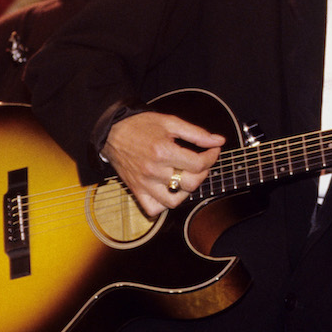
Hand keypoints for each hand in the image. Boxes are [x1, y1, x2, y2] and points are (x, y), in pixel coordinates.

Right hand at [102, 112, 223, 215]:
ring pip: (174, 201)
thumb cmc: (141, 125)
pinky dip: (165, 204)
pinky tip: (170, 190)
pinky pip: (153, 209)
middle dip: (203, 172)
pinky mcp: (136, 190)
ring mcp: (143, 183)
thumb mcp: (171, 122)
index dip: (212, 157)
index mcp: (163, 151)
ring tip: (186, 177)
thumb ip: (197, 133)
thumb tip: (219, 141)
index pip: (198, 164)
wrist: (112, 130)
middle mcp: (153, 170)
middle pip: (190, 183)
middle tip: (201, 162)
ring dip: (186, 191)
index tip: (213, 150)